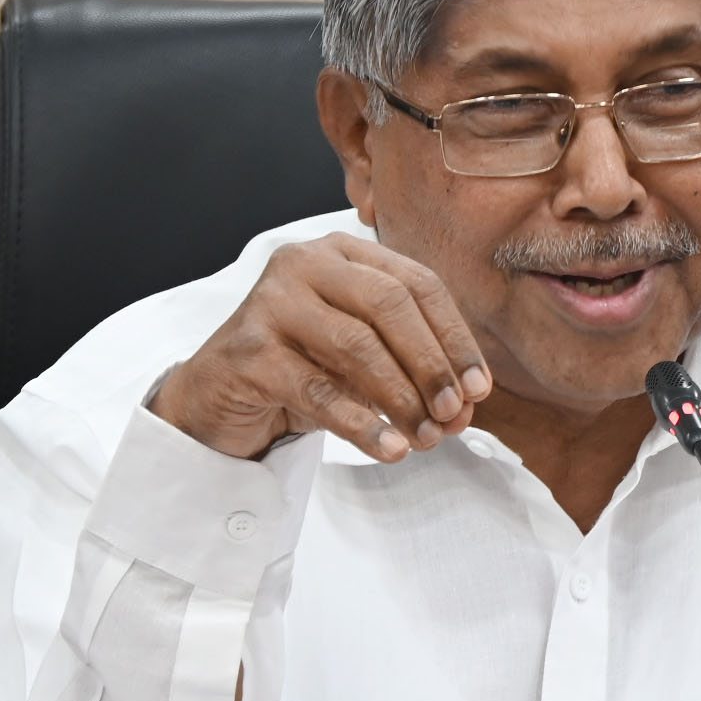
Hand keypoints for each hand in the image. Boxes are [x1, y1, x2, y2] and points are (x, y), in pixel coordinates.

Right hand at [150, 232, 490, 461]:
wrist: (221, 397)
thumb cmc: (304, 369)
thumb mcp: (367, 365)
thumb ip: (417, 375)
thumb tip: (466, 407)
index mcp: (344, 253)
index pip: (418, 284)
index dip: (456, 338)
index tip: (479, 388)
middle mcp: (305, 263)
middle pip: (390, 305)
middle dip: (431, 365)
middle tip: (454, 414)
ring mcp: (271, 301)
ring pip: (357, 345)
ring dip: (402, 398)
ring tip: (426, 438)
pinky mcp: (248, 350)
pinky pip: (317, 389)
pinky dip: (361, 423)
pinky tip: (389, 448)